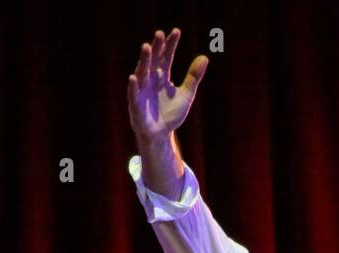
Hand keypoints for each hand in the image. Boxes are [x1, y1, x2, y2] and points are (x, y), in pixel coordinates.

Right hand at [127, 28, 208, 143]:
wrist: (161, 135)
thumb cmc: (170, 113)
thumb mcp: (186, 94)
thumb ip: (193, 77)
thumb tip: (205, 57)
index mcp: (162, 76)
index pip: (167, 57)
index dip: (171, 45)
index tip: (176, 32)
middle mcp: (150, 80)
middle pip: (153, 61)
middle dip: (156, 48)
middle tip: (159, 34)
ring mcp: (142, 92)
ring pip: (142, 73)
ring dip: (143, 60)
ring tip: (146, 47)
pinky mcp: (136, 106)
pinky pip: (133, 95)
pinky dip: (133, 87)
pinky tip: (133, 78)